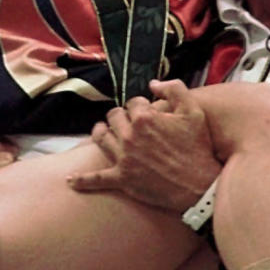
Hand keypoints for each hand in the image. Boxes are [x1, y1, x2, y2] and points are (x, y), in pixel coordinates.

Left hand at [68, 79, 221, 210]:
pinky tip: (70, 181)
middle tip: (129, 123)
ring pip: (100, 138)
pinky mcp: (121, 179)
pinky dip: (82, 180)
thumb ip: (174, 89)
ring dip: (101, 132)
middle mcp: (129, 136)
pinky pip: (96, 179)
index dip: (140, 106)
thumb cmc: (198, 148)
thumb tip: (153, 83)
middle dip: (120, 117)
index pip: (132, 102)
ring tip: (104, 132)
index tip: (148, 112)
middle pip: (113, 117)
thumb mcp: (193, 111)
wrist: (199, 185)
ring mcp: (123, 158)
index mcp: (144, 118)